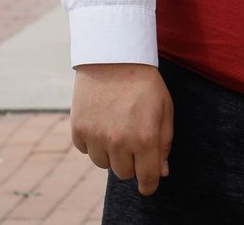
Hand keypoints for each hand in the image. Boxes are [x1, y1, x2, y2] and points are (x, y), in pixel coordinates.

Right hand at [71, 63, 173, 195]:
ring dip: (112, 152)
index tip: (148, 185)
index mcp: (145, 138)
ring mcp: (96, 137)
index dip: (149, 185)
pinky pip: (86, 150)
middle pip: (124, 173)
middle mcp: (119, 142)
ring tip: (118, 126)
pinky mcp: (78, 130)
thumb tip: (162, 171)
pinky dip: (94, 142)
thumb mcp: (165, 109)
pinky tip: (102, 119)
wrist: (114, 57)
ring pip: (104, 163)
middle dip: (132, 162)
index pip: (147, 178)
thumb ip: (164, 142)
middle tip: (134, 140)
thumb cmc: (145, 83)